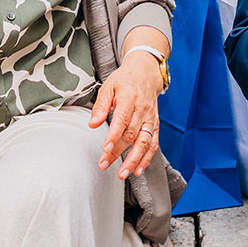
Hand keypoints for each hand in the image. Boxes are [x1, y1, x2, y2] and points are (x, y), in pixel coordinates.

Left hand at [89, 51, 161, 179]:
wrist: (146, 73)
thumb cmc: (124, 80)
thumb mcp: (108, 87)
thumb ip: (100, 106)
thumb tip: (92, 124)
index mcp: (130, 97)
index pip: (122, 120)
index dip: (114, 136)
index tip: (105, 149)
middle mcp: (142, 109)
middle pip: (131, 134)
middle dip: (118, 152)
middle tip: (104, 164)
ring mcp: (150, 118)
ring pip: (144, 142)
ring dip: (134, 160)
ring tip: (123, 174)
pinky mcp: (155, 124)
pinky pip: (154, 143)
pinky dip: (147, 158)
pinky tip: (138, 169)